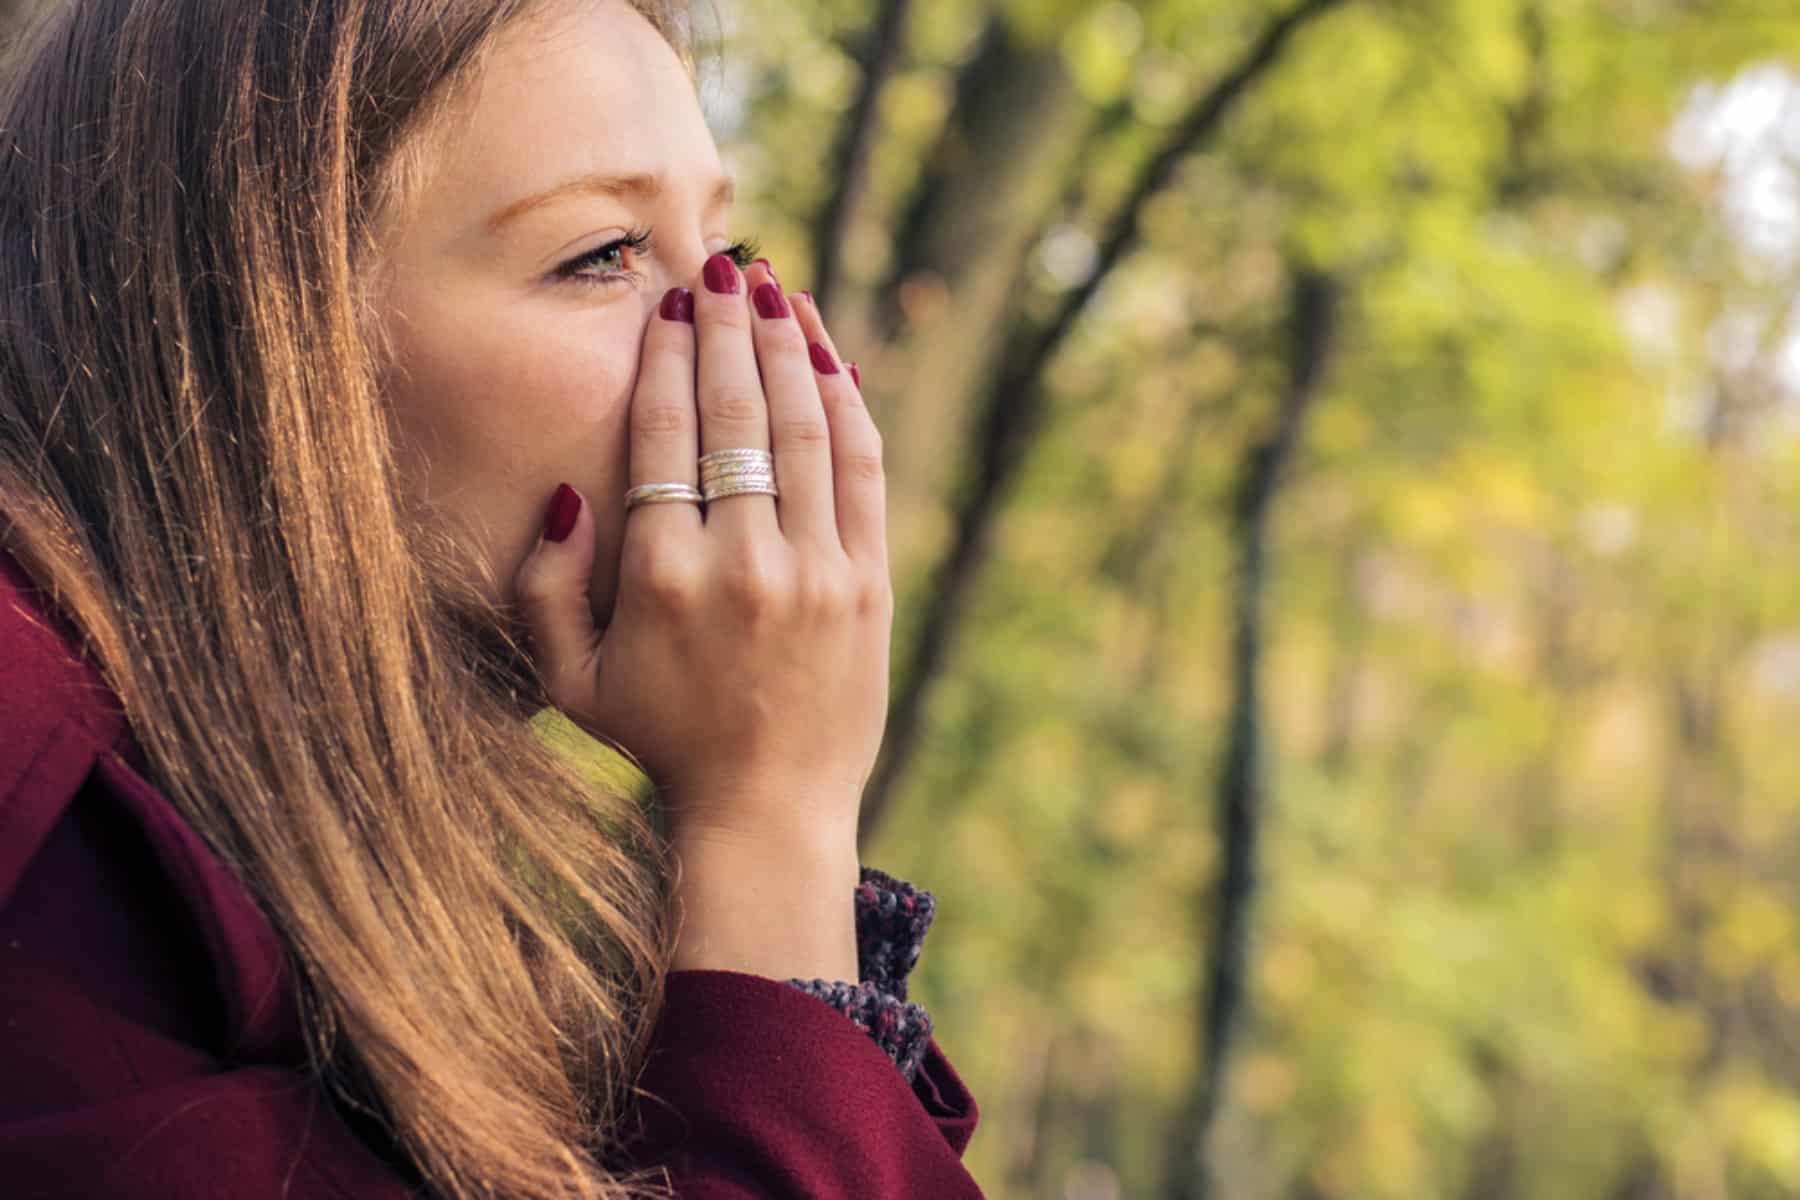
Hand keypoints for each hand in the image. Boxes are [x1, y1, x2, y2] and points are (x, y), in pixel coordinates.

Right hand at [513, 257, 889, 854]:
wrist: (769, 808)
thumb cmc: (661, 741)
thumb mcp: (568, 683)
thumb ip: (544, 589)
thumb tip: (568, 494)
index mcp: (662, 580)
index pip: (665, 435)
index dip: (667, 357)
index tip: (667, 304)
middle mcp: (742, 563)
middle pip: (734, 412)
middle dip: (725, 325)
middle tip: (719, 263)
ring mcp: (816, 571)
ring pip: (802, 426)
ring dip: (787, 345)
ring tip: (772, 286)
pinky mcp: (869, 582)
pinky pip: (861, 468)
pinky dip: (846, 402)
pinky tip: (829, 353)